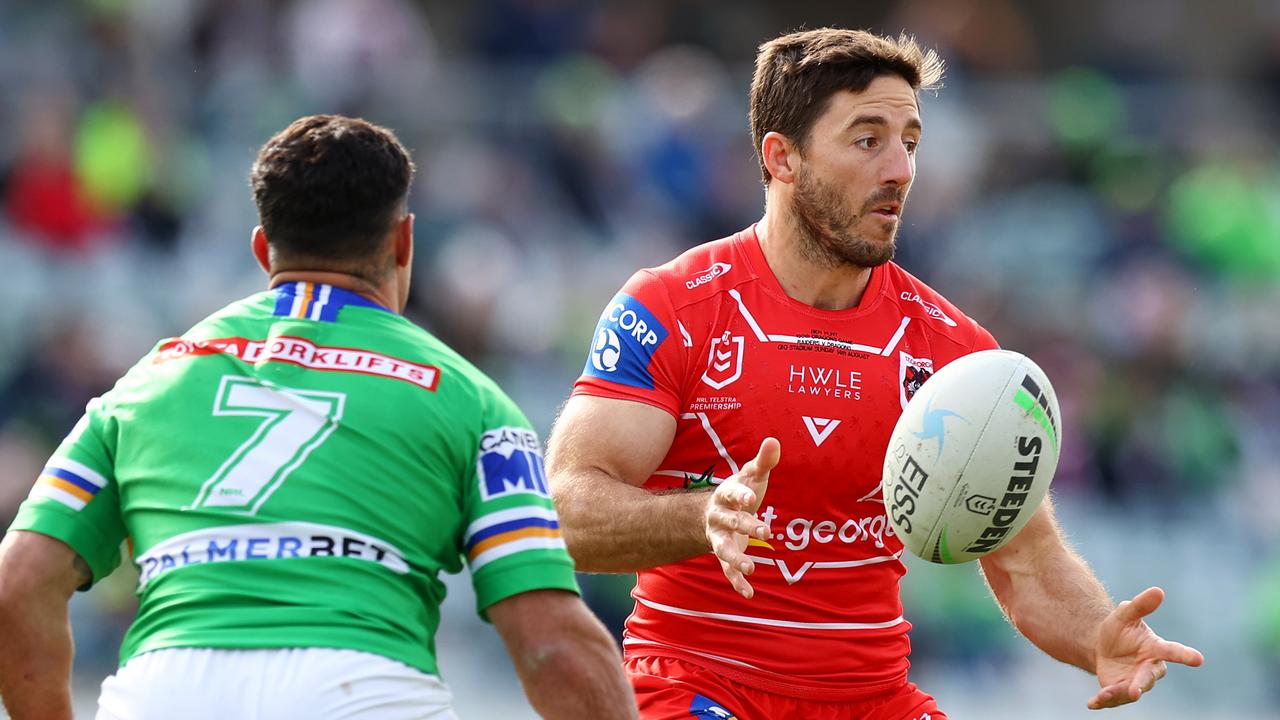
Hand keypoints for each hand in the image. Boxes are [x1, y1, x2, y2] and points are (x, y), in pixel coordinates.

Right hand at [705, 437, 780, 598]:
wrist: (714, 513)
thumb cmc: (740, 492)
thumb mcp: (751, 476)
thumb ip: (763, 461)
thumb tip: (774, 441)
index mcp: (725, 495)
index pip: (731, 493)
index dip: (740, 495)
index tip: (752, 497)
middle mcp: (719, 517)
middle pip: (732, 521)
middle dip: (747, 525)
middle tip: (766, 531)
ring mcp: (720, 538)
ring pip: (723, 549)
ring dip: (735, 559)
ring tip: (750, 568)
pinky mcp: (725, 554)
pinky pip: (727, 570)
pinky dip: (737, 582)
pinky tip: (749, 594)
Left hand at [1088, 586, 1203, 709]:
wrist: (1101, 645)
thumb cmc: (1120, 629)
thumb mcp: (1126, 614)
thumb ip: (1141, 605)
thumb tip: (1158, 591)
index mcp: (1156, 649)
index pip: (1173, 651)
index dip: (1185, 655)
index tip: (1199, 659)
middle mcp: (1149, 669)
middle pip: (1148, 678)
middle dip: (1142, 684)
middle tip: (1136, 690)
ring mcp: (1135, 682)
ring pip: (1130, 690)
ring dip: (1118, 694)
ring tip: (1104, 693)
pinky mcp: (1120, 691)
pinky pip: (1113, 699)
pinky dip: (1103, 701)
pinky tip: (1092, 703)